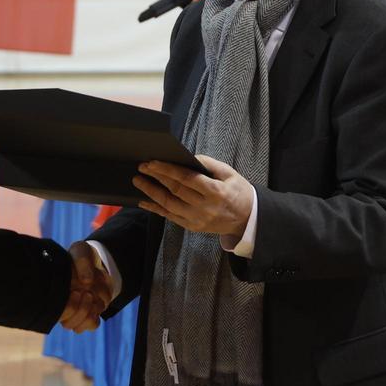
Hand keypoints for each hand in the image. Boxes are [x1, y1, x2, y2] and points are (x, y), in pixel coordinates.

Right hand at [59, 241, 111, 332]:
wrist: (94, 261)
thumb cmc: (83, 256)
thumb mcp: (81, 252)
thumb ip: (82, 262)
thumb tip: (86, 281)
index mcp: (55, 293)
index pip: (55, 313)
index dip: (69, 307)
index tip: (77, 291)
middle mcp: (62, 306)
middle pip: (67, 324)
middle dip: (81, 310)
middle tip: (88, 293)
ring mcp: (75, 312)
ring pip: (78, 328)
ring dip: (89, 313)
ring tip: (93, 296)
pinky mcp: (89, 313)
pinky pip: (91, 325)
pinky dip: (96, 316)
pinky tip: (98, 301)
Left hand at [133, 155, 251, 239]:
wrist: (247, 218)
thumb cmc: (238, 192)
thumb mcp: (229, 173)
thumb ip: (208, 164)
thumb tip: (187, 158)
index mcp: (216, 191)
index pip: (186, 179)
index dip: (167, 170)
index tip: (152, 162)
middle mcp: (205, 207)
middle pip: (175, 190)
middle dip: (156, 178)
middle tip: (141, 168)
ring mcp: (198, 219)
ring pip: (169, 205)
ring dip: (151, 193)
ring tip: (139, 181)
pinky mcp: (193, 227)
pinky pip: (171, 217)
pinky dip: (156, 209)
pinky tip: (144, 201)